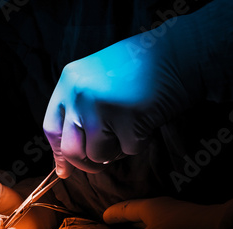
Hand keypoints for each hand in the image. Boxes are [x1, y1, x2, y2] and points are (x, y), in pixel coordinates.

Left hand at [43, 29, 191, 177]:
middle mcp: (79, 94)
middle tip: (103, 161)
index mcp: (69, 81)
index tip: (65, 171)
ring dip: (116, 151)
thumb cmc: (142, 68)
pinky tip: (146, 120)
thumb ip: (80, 109)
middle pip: (71, 149)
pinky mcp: (127, 120)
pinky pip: (128, 150)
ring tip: (130, 126)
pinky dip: (140, 143)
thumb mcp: (98, 79)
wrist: (181, 53)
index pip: (51, 129)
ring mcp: (101, 107)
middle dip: (87, 163)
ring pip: (98, 155)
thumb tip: (67, 157)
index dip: (58, 154)